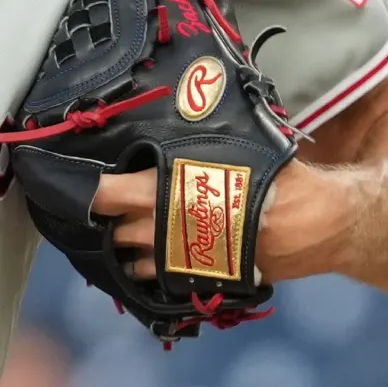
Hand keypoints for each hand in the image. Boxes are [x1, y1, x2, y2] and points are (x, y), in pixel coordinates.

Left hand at [92, 160, 356, 281]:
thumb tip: (167, 107)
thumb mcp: (229, 142)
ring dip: (127, 248)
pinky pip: (163, 279)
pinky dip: (153, 271)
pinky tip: (151, 258)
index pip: (105, 194)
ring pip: (134, 261)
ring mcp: (184, 260)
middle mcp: (167, 229)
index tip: (70, 183)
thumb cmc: (273, 174)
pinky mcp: (203, 280)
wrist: (318, 223)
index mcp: (166, 191)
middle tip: (106, 206)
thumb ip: (190, 138)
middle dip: (107, 221)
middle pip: (114, 231)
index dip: (85, 190)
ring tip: (125, 232)